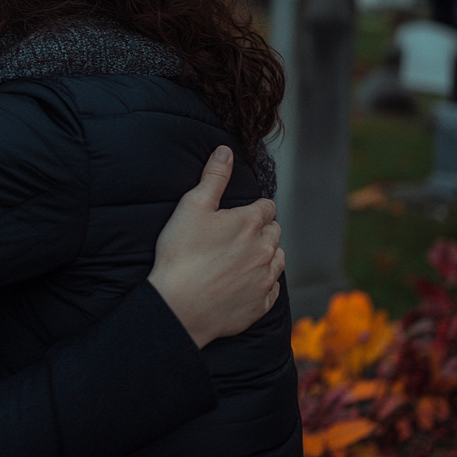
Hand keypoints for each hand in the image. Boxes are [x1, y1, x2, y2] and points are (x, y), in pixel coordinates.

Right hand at [147, 146, 283, 348]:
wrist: (179, 305)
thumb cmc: (181, 253)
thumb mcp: (192, 206)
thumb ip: (213, 177)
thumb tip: (226, 151)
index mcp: (251, 223)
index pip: (267, 206)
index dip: (255, 207)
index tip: (241, 213)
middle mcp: (265, 250)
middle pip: (275, 232)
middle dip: (262, 230)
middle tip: (238, 234)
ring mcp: (265, 279)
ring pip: (278, 260)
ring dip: (266, 255)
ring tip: (244, 257)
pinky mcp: (261, 305)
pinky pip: (272, 290)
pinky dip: (262, 284)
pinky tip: (244, 283)